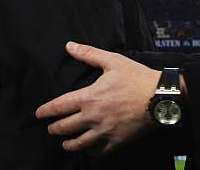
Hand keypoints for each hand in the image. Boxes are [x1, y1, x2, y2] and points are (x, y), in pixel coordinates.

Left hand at [35, 41, 160, 153]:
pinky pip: (100, 151)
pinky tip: (89, 149)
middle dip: (55, 128)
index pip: (60, 106)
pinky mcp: (117, 140)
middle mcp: (93, 117)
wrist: (160, 96)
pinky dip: (91, 152)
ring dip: (69, 144)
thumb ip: (89, 53)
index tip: (39, 114)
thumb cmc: (137, 78)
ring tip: (65, 143)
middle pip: (66, 127)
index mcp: (90, 97)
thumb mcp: (112, 61)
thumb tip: (70, 46)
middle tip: (50, 128)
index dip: (46, 110)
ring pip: (80, 143)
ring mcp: (105, 131)